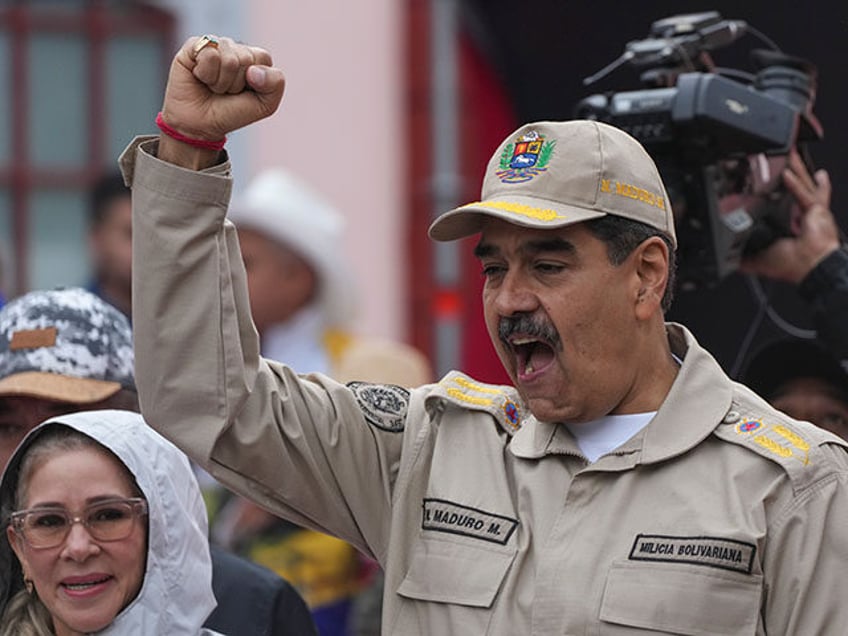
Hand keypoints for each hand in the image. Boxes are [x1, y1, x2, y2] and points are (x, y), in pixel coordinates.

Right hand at [158, 35, 284, 166]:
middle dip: (236, 83)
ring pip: (228, 59)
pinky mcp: (194, 45)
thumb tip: (254, 70)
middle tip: (225, 92)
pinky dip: (206, 73)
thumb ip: (275, 83)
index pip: (263, 58)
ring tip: (212, 87)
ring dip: (220, 82)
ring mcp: (213, 45)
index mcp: (253, 58)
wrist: (200, 125)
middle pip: (245, 59)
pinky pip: (209, 54)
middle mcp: (233, 48)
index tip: (244, 91)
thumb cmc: (232, 113)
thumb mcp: (265, 105)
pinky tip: (200, 77)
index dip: (255, 81)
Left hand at [741, 151, 840, 283]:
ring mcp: (812, 210)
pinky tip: (786, 173)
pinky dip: (794, 185)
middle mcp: (802, 214)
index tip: (771, 178)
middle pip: (795, 186)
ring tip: (788, 152)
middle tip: (783, 156)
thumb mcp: (761, 260)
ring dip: (796, 167)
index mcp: (791, 223)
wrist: (812, 268)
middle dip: (791, 169)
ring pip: (803, 183)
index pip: (783, 201)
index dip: (778, 189)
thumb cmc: (794, 265)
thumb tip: (728, 259)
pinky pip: (803, 194)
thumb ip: (745, 258)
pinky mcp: (817, 211)